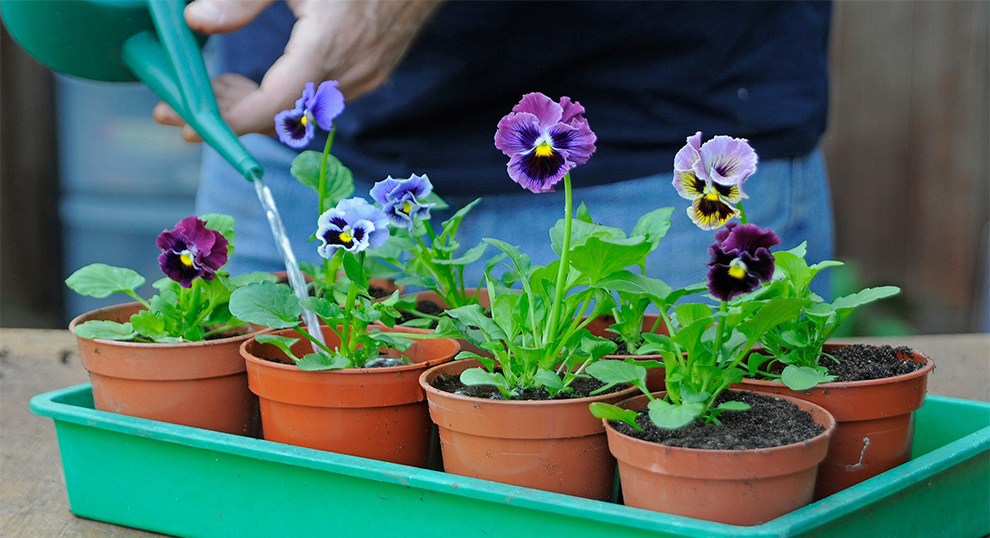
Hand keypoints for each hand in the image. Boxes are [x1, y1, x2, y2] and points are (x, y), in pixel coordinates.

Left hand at [153, 0, 442, 141]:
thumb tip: (195, 21)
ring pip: (298, 114)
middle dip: (226, 118)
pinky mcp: (370, 74)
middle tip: (178, 111)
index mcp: (328, 45)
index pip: (272, 104)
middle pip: (279, 117)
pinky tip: (255, 84)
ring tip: (212, 90)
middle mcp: (349, 72)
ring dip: (252, 108)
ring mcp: (363, 77)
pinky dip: (281, 100)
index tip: (184, 121)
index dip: (226, 119)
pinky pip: (317, 102)